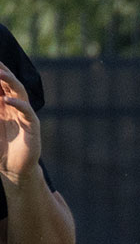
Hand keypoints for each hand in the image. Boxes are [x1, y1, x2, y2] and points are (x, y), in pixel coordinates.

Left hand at [0, 63, 40, 183]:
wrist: (13, 170)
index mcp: (3, 106)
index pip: (0, 85)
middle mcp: (15, 107)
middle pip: (10, 84)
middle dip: (1, 72)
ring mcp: (24, 115)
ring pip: (20, 93)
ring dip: (10, 82)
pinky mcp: (32, 126)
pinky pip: (26, 111)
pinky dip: (17, 104)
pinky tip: (6, 101)